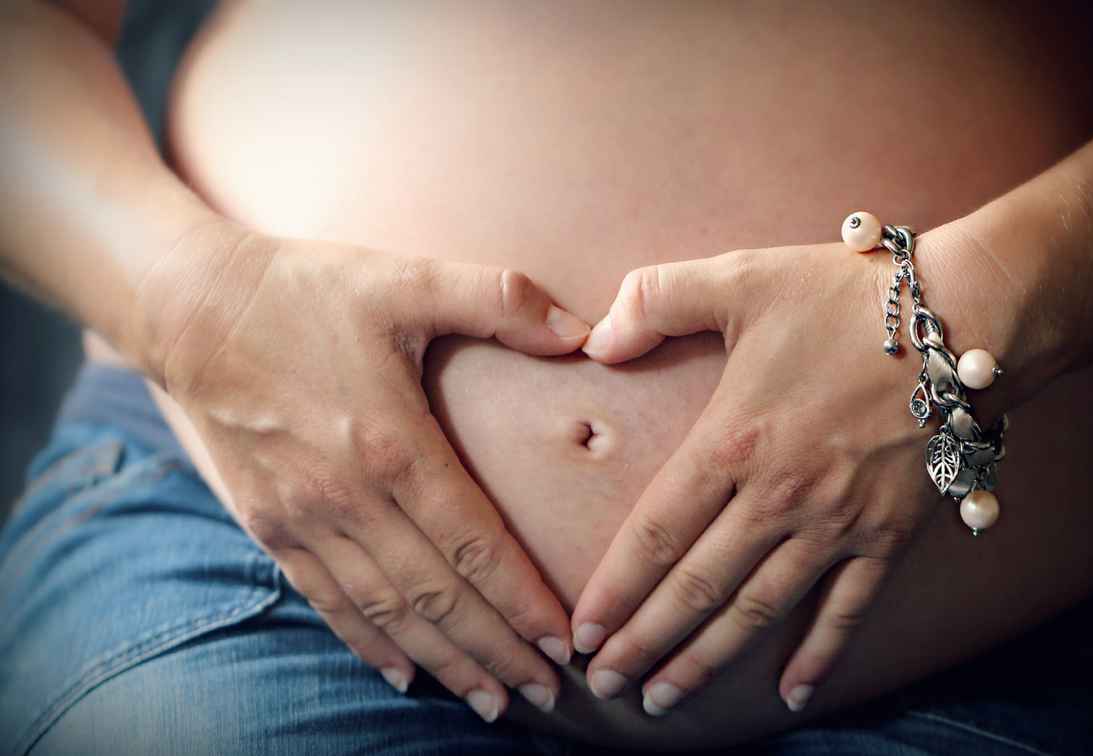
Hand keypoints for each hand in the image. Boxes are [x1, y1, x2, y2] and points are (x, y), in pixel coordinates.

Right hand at [137, 222, 588, 720]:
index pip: (473, 543)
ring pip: (386, 611)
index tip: (563, 642)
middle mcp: (347, 496)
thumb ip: (502, 300)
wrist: (191, 310)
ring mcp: (302, 519)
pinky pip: (328, 601)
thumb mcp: (407, 279)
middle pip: (436, 595)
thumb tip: (586, 333)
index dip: (521, 600)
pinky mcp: (269, 526)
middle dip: (496, 650)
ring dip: (443, 661)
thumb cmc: (306, 292)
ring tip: (491, 700)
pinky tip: (405, 674)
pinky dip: (369, 643)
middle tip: (546, 693)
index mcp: (391, 443)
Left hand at [570, 240, 958, 714]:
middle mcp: (780, 497)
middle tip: (602, 684)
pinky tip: (789, 695)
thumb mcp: (740, 276)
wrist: (968, 318)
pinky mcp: (888, 536)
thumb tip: (594, 340)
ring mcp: (837, 525)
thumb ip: (655, 298)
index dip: (614, 590)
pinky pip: (848, 611)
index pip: (656, 534)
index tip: (580, 633)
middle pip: (696, 587)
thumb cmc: (847, 296)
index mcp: (734, 440)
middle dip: (643, 643)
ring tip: (661, 699)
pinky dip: (819, 657)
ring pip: (758, 611)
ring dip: (706, 661)